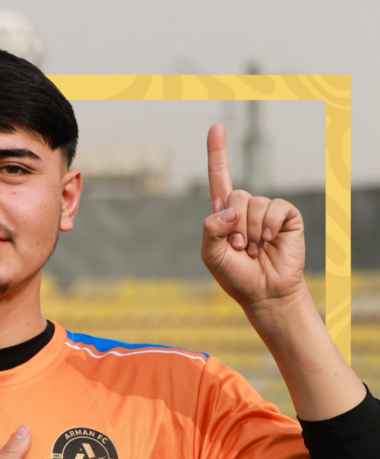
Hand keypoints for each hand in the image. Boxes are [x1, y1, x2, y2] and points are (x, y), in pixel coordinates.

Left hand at [201, 123, 307, 310]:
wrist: (264, 293)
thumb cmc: (236, 276)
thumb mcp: (211, 255)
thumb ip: (211, 229)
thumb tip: (232, 209)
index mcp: (223, 215)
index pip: (219, 178)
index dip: (217, 153)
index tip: (216, 127)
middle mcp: (244, 209)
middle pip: (235, 195)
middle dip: (235, 226)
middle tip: (241, 249)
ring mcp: (265, 211)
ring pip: (254, 204)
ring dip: (252, 231)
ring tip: (255, 250)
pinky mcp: (285, 216)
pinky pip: (274, 208)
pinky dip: (268, 226)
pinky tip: (269, 242)